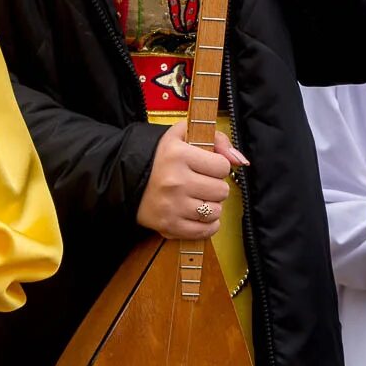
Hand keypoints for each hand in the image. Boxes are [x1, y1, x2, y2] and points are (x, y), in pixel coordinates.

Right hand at [135, 122, 247, 238]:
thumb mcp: (183, 134)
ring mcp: (172, 206)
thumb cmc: (160, 157)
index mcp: (178, 155)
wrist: (125, 180)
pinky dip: (207, 225)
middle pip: (221, 191)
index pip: (222, 166)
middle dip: (215, 187)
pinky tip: (199, 215)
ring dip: (211, 206)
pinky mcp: (169, 226)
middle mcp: (175, 181)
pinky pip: (205, 231)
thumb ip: (217, 138)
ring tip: (198, 198)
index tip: (207, 167)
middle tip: (202, 183)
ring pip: (215, 211)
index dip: (218, 166)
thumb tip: (240, 160)